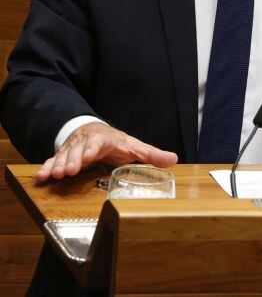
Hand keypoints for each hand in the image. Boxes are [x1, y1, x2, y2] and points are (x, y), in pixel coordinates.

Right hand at [36, 122, 177, 181]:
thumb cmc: (118, 143)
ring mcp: (74, 148)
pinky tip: (41, 176)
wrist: (95, 131)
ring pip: (65, 155)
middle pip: (79, 149)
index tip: (87, 156)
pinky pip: (54, 160)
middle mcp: (88, 142)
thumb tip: (174, 159)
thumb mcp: (136, 147)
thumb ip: (152, 155)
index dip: (92, 149)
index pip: (99, 142)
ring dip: (59, 165)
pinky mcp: (64, 155)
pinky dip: (47, 167)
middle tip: (68, 171)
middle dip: (73, 160)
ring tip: (53, 175)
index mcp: (107, 139)